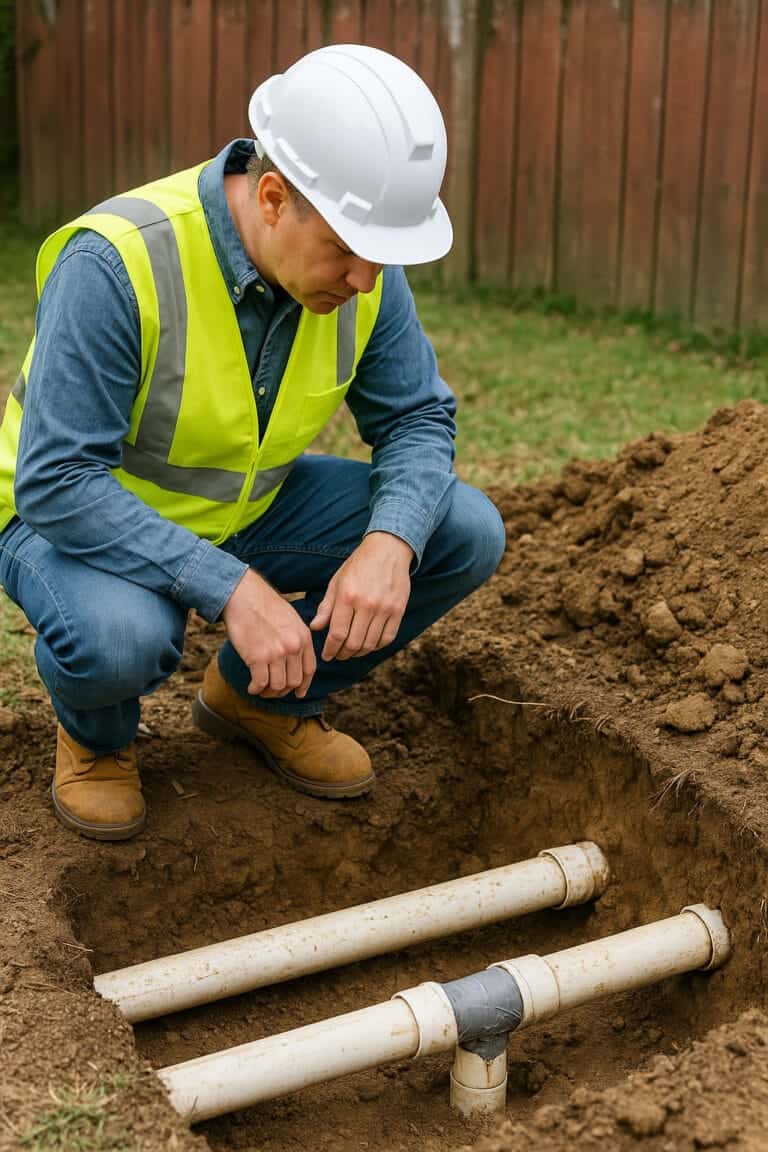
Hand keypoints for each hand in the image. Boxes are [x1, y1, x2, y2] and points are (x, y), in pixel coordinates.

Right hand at [222, 569, 315, 696]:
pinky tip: (251, 687)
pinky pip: (260, 683)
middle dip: (283, 691)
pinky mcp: (257, 657)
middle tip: (272, 690)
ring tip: (260, 689)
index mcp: (303, 637)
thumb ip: (296, 638)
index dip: (304, 685)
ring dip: (268, 692)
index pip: (309, 670)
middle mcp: (293, 647)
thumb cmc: (263, 605)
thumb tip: (294, 659)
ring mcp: (276, 653)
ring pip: (278, 686)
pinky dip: (255, 689)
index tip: (298, 693)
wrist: (243, 595)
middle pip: (294, 681)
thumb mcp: (290, 619)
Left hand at [310, 532, 412, 660]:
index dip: (330, 649)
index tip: (327, 656)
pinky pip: (387, 637)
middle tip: (338, 655)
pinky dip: (377, 646)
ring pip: (371, 644)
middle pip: (354, 643)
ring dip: (359, 653)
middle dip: (343, 654)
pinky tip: (369, 644)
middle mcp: (366, 604)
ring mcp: (384, 608)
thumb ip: (326, 607)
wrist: (387, 550)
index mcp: (347, 597)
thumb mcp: (337, 582)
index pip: (337, 634)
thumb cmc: (358, 565)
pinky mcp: (398, 610)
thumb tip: (315, 628)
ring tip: (352, 651)